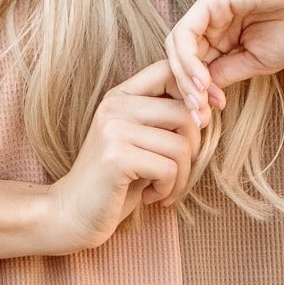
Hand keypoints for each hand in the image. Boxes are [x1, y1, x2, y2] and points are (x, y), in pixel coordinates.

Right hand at [45, 59, 201, 252]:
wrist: (73, 214)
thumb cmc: (116, 181)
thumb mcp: (141, 143)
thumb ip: (165, 121)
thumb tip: (210, 105)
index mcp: (121, 97)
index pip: (168, 70)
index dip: (196, 92)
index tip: (205, 121)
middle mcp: (115, 106)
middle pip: (186, 112)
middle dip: (195, 148)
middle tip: (178, 171)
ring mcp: (113, 129)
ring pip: (181, 145)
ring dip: (182, 176)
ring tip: (164, 188)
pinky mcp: (116, 157)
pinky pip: (168, 168)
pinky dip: (168, 189)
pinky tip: (150, 196)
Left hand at [165, 0, 283, 127]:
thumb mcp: (258, 61)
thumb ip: (227, 73)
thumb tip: (202, 94)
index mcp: (222, 37)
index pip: (195, 68)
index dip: (196, 95)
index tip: (205, 118)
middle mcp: (211, 23)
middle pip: (181, 59)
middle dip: (186, 91)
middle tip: (198, 115)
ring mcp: (209, 10)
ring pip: (178, 47)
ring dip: (184, 78)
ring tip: (200, 100)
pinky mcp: (211, 0)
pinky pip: (186, 32)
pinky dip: (188, 59)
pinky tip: (203, 80)